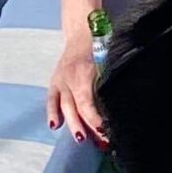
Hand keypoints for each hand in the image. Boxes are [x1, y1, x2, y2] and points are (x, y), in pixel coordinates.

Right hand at [49, 22, 106, 142]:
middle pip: (75, 108)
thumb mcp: (108, 60)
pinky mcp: (55, 80)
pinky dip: (52, 112)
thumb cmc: (100, 45)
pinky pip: (51, 99)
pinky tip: (54, 126)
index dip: (94, 119)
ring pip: (63, 106)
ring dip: (72, 123)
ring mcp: (60, 80)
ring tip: (80, 139)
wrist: (82, 31)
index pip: (86, 103)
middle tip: (99, 142)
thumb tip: (120, 103)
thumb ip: (109, 79)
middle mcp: (69, 78)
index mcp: (84, 74)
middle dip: (86, 126)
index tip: (105, 130)